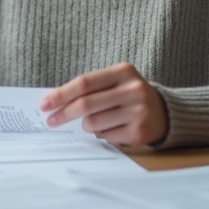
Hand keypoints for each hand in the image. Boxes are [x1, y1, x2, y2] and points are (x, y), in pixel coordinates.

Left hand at [38, 63, 168, 146]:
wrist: (164, 112)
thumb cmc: (128, 95)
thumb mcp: (114, 82)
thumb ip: (90, 88)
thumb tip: (54, 102)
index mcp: (124, 71)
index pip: (85, 83)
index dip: (61, 94)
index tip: (44, 104)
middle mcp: (133, 90)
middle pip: (87, 104)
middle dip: (64, 113)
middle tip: (51, 121)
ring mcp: (139, 112)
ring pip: (94, 123)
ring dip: (85, 125)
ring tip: (91, 123)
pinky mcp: (139, 132)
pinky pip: (106, 137)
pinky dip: (100, 134)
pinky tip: (110, 128)